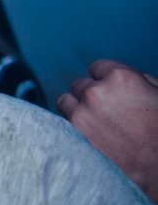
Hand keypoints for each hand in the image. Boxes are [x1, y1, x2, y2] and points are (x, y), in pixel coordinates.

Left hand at [57, 59, 157, 203]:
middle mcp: (96, 93)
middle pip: (80, 85)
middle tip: (105, 111)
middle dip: (91, 95)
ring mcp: (80, 115)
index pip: (98, 68)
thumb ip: (141, 81)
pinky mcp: (72, 136)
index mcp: (121, 78)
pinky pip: (62, 124)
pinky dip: (71, 128)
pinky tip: (86, 137)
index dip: (106, 80)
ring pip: (66, 101)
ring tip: (93, 124)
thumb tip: (129, 79)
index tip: (111, 91)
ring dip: (76, 109)